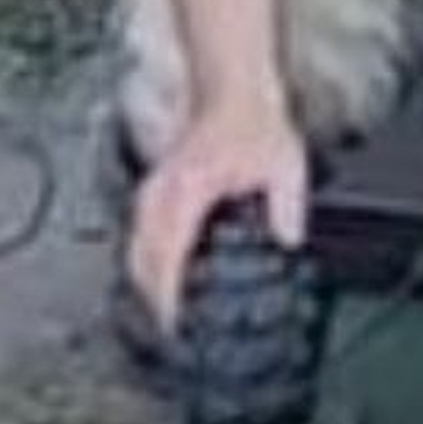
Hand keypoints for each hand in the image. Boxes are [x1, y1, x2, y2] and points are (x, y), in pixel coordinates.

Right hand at [129, 95, 307, 331]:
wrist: (232, 90)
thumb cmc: (256, 125)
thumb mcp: (285, 169)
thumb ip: (287, 210)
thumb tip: (287, 245)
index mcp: (188, 193)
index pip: (168, 255)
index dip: (168, 295)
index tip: (174, 323)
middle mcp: (162, 195)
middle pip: (141, 260)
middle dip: (151, 300)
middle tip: (168, 333)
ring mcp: (152, 192)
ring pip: (134, 249)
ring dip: (145, 283)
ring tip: (162, 317)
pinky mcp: (154, 191)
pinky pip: (139, 235)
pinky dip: (145, 262)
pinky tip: (160, 280)